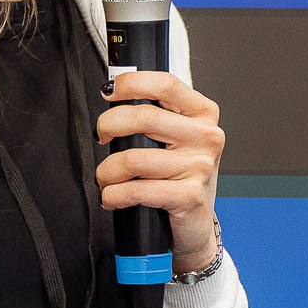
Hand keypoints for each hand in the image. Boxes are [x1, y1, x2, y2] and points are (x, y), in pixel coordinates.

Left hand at [95, 71, 223, 273]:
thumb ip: (155, 114)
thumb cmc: (180, 177)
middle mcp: (206, 137)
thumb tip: (113, 93)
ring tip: (107, 178)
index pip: (166, 84)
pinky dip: (114, 195)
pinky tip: (112, 197)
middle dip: (108, 126)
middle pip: (144, 117)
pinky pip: (136, 190)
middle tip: (101, 137)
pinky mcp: (188, 196)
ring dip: (107, 171)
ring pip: (133, 159)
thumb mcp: (177, 138)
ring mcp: (199, 167)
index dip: (131, 83)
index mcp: (203, 114)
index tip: (109, 90)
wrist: (196, 224)